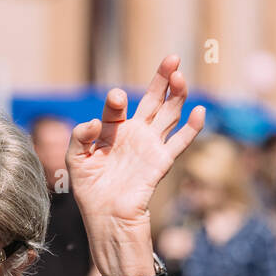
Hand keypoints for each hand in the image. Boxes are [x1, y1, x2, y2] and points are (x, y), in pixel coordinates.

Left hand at [67, 55, 204, 274]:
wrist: (107, 217)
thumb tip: (94, 121)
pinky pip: (180, 142)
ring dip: (177, 95)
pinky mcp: (161, 161)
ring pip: (169, 114)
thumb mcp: (76, 160)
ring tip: (181, 76)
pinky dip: (192, 128)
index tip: (116, 99)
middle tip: (172, 57)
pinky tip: (200, 111)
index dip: (117, 101)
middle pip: (152, 100)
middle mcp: (134, 134)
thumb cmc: (90, 190)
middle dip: (161, 79)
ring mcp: (150, 146)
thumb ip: (79, 137)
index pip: (117, 107)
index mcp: (112, 131)